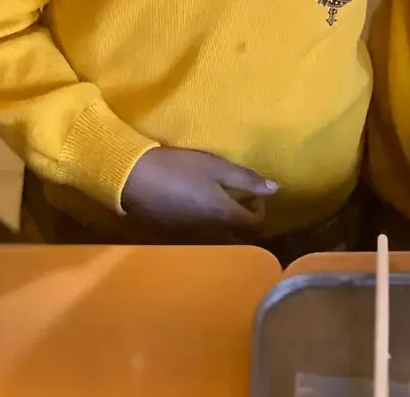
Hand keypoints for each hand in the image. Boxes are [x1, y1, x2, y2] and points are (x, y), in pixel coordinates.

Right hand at [121, 147, 276, 233]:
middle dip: (245, 226)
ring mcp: (191, 238)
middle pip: (239, 240)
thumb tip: (275, 189)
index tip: (253, 195)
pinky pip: (199, 241)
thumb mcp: (216, 167)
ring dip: (226, 230)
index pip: (254, 225)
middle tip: (241, 205)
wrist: (134, 178)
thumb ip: (246, 179)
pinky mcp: (173, 237)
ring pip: (219, 243)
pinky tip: (197, 214)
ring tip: (221, 209)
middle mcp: (211, 234)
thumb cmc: (180, 168)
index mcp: (224, 216)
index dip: (260, 210)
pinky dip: (206, 232)